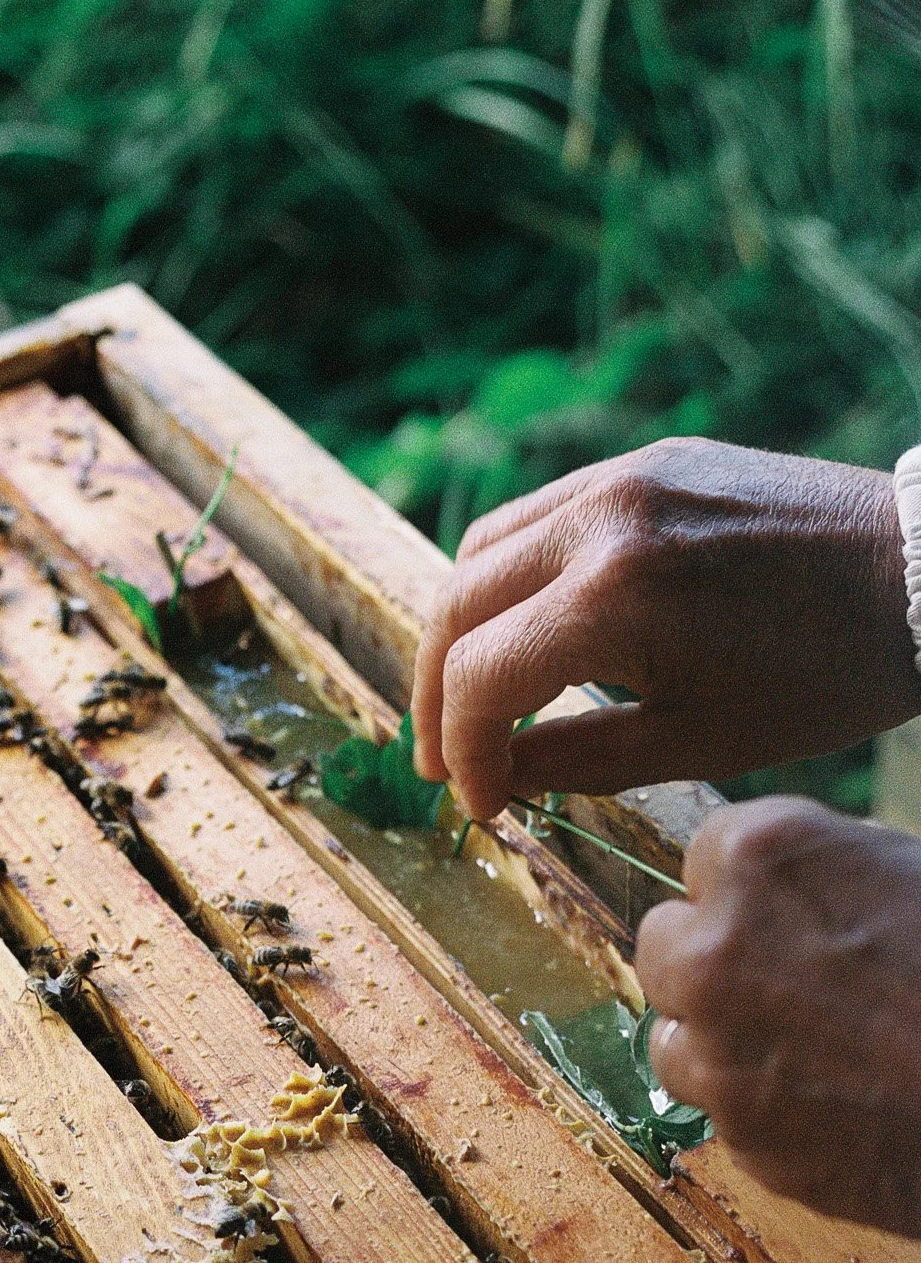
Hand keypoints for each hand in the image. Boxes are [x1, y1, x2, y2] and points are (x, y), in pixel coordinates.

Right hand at [412, 437, 918, 819]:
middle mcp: (599, 518)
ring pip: (482, 550)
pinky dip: (509, 578)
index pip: (479, 678)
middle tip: (445, 759)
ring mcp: (620, 475)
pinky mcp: (646, 460)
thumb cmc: (823, 675)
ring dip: (461, 630)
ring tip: (475, 698)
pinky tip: (527, 631)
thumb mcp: (696, 743)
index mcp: (612, 597)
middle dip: (438, 694)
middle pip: (455, 605)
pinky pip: (539, 515)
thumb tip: (498, 779)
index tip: (481, 803)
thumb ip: (577, 762)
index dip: (464, 752)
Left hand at [637, 796, 920, 1237]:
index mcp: (761, 859)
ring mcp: (719, 1053)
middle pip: (664, 943)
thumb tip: (791, 884)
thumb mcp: (918, 873)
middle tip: (794, 981)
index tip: (794, 909)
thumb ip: (835, 870)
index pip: (704, 854)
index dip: (754, 888)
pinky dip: (768, 1110)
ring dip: (724, 1041)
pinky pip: (726, 1113)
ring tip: (821, 1050)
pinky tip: (845, 1103)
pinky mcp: (743, 1139)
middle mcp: (714, 950)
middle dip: (714, 959)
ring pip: (677, 1037)